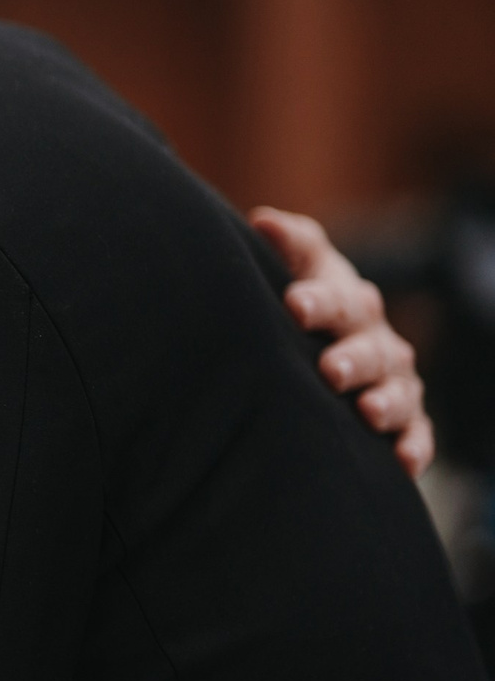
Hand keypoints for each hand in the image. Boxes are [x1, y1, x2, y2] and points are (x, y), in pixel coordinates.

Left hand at [250, 206, 433, 475]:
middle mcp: (376, 340)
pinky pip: (416, 434)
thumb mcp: (299, 270)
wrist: (320, 343)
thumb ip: (290, 245)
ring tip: (369, 412)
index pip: (337, 297)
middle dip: (353, 358)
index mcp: (349, 301)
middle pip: (370, 348)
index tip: (295, 304)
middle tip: (330, 370)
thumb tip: (264, 219)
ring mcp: (393, 381)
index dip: (319, 299)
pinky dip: (413, 446)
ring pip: (397, 391)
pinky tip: (403, 461)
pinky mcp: (405, 422)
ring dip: (387, 402)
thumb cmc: (304, 302)